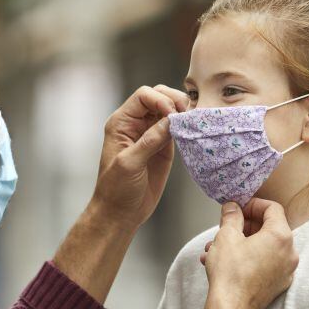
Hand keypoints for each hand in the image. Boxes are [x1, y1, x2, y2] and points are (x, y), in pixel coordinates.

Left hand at [90, 85, 188, 228]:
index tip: (171, 114)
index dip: (160, 99)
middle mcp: (135, 124)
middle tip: (185, 115)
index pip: (143, 96)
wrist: (121, 212)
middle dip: (173, 101)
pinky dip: (185, 127)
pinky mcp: (163, 147)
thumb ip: (149, 141)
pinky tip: (191, 131)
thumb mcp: (129, 164)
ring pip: (169, 110)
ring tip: (191, 122)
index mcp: (121, 123)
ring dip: (181, 112)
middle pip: (158, 97)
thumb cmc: (116, 189)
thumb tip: (170, 120)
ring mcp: (150, 134)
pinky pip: (176, 128)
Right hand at [203, 198, 297, 308]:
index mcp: (280, 236)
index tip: (238, 208)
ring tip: (218, 248)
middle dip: (246, 225)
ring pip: (265, 247)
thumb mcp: (226, 236)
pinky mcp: (278, 284)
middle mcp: (289, 253)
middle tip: (228, 227)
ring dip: (243, 243)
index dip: (253, 205)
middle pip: (270, 228)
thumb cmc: (230, 274)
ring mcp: (286, 271)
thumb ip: (232, 216)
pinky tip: (227, 262)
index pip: (273, 209)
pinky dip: (249, 258)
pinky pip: (265, 264)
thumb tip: (232, 208)